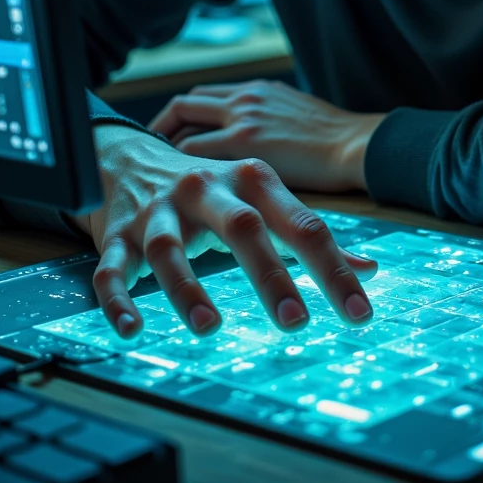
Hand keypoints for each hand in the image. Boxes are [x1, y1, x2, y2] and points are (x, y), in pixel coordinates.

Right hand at [76, 124, 376, 339]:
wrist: (127, 154)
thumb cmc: (211, 190)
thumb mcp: (262, 201)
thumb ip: (309, 236)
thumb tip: (370, 270)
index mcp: (253, 181)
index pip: (302, 226)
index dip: (333, 270)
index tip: (359, 314)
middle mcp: (206, 190)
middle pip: (242, 228)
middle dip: (269, 274)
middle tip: (295, 321)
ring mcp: (159, 212)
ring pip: (171, 249)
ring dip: (189, 289)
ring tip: (210, 328)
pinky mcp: (117, 236)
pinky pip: (112, 269)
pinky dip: (119, 299)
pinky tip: (131, 328)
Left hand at [149, 80, 384, 191]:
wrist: (357, 145)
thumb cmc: (338, 142)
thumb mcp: (300, 118)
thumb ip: (274, 123)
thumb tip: (267, 144)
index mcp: (259, 90)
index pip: (207, 95)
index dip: (186, 115)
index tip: (174, 134)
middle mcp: (245, 97)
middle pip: (187, 102)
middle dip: (163, 125)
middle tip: (150, 151)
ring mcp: (242, 115)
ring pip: (184, 123)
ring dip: (164, 144)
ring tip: (154, 171)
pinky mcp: (244, 140)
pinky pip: (195, 149)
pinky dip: (178, 164)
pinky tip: (174, 185)